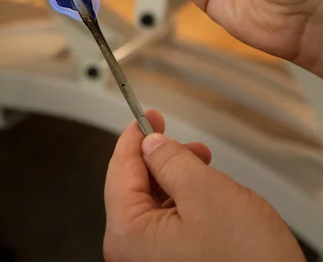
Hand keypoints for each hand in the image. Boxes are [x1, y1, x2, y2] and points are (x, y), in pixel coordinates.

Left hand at [104, 111, 304, 261]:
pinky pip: (165, 223)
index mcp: (128, 235)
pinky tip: (201, 191)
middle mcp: (132, 254)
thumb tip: (151, 144)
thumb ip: (171, 161)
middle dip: (158, 158)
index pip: (120, 170)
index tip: (147, 118)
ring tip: (200, 163)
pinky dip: (181, 200)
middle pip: (132, 187)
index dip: (134, 137)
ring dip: (173, 177)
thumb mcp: (205, 192)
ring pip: (151, 203)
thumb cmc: (245, 261)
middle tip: (178, 138)